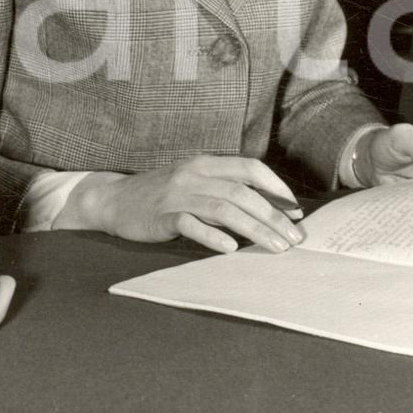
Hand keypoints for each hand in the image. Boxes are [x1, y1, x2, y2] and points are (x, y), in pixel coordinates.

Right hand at [59, 156, 304, 253]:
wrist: (115, 200)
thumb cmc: (162, 195)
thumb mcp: (194, 183)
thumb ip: (224, 190)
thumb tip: (268, 210)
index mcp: (206, 163)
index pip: (250, 168)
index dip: (277, 188)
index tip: (297, 210)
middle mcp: (194, 174)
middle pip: (243, 193)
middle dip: (274, 216)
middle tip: (295, 237)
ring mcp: (178, 194)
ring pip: (224, 208)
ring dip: (255, 229)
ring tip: (275, 247)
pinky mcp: (162, 216)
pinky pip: (191, 224)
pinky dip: (213, 236)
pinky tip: (230, 249)